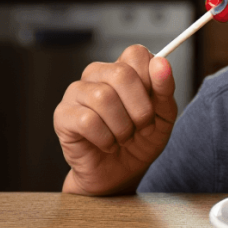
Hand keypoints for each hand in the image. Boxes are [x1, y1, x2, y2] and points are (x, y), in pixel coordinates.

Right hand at [54, 45, 176, 194]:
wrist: (121, 174)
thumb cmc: (141, 140)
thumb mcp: (164, 115)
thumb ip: (165, 88)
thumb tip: (162, 62)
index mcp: (122, 68)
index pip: (136, 54)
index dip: (151, 80)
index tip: (155, 104)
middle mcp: (97, 74)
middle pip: (121, 73)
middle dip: (140, 109)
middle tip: (143, 127)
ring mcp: (76, 93)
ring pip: (103, 98)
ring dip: (123, 127)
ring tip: (124, 138)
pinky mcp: (62, 115)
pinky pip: (87, 121)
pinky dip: (106, 139)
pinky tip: (107, 144)